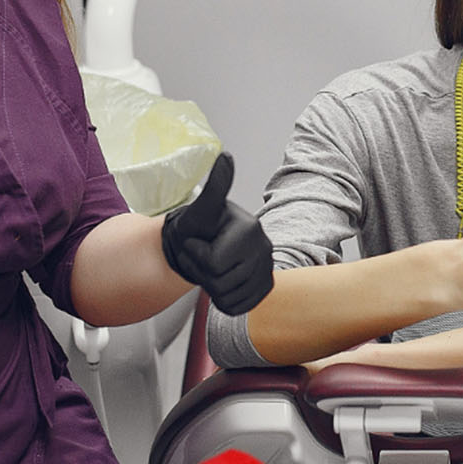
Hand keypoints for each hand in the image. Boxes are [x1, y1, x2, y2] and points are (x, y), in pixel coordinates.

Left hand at [161, 153, 273, 314]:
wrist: (199, 245)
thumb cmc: (196, 227)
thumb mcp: (200, 208)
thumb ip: (214, 186)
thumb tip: (226, 156)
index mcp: (250, 230)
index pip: (213, 264)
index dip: (195, 255)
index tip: (195, 241)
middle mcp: (264, 249)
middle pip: (221, 283)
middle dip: (201, 273)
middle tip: (200, 256)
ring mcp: (267, 270)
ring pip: (228, 297)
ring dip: (211, 287)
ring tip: (210, 267)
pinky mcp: (265, 287)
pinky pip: (238, 307)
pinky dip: (224, 300)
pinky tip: (221, 281)